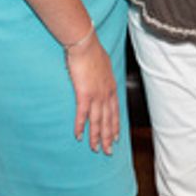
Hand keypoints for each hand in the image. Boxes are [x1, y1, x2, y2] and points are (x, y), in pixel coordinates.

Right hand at [64, 29, 119, 154]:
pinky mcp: (84, 94)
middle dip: (108, 137)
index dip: (114, 125)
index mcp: (111, 87)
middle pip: (108, 120)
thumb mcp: (104, 64)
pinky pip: (82, 114)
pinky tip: (79, 136)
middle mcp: (106, 94)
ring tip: (95, 149)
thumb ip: (104, 74)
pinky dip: (81, 126)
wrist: (85, 44)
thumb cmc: (92, 51)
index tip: (115, 137)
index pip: (115, 111)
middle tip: (108, 151)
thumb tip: (103, 76)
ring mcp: (96, 95)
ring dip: (96, 136)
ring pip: (97, 121)